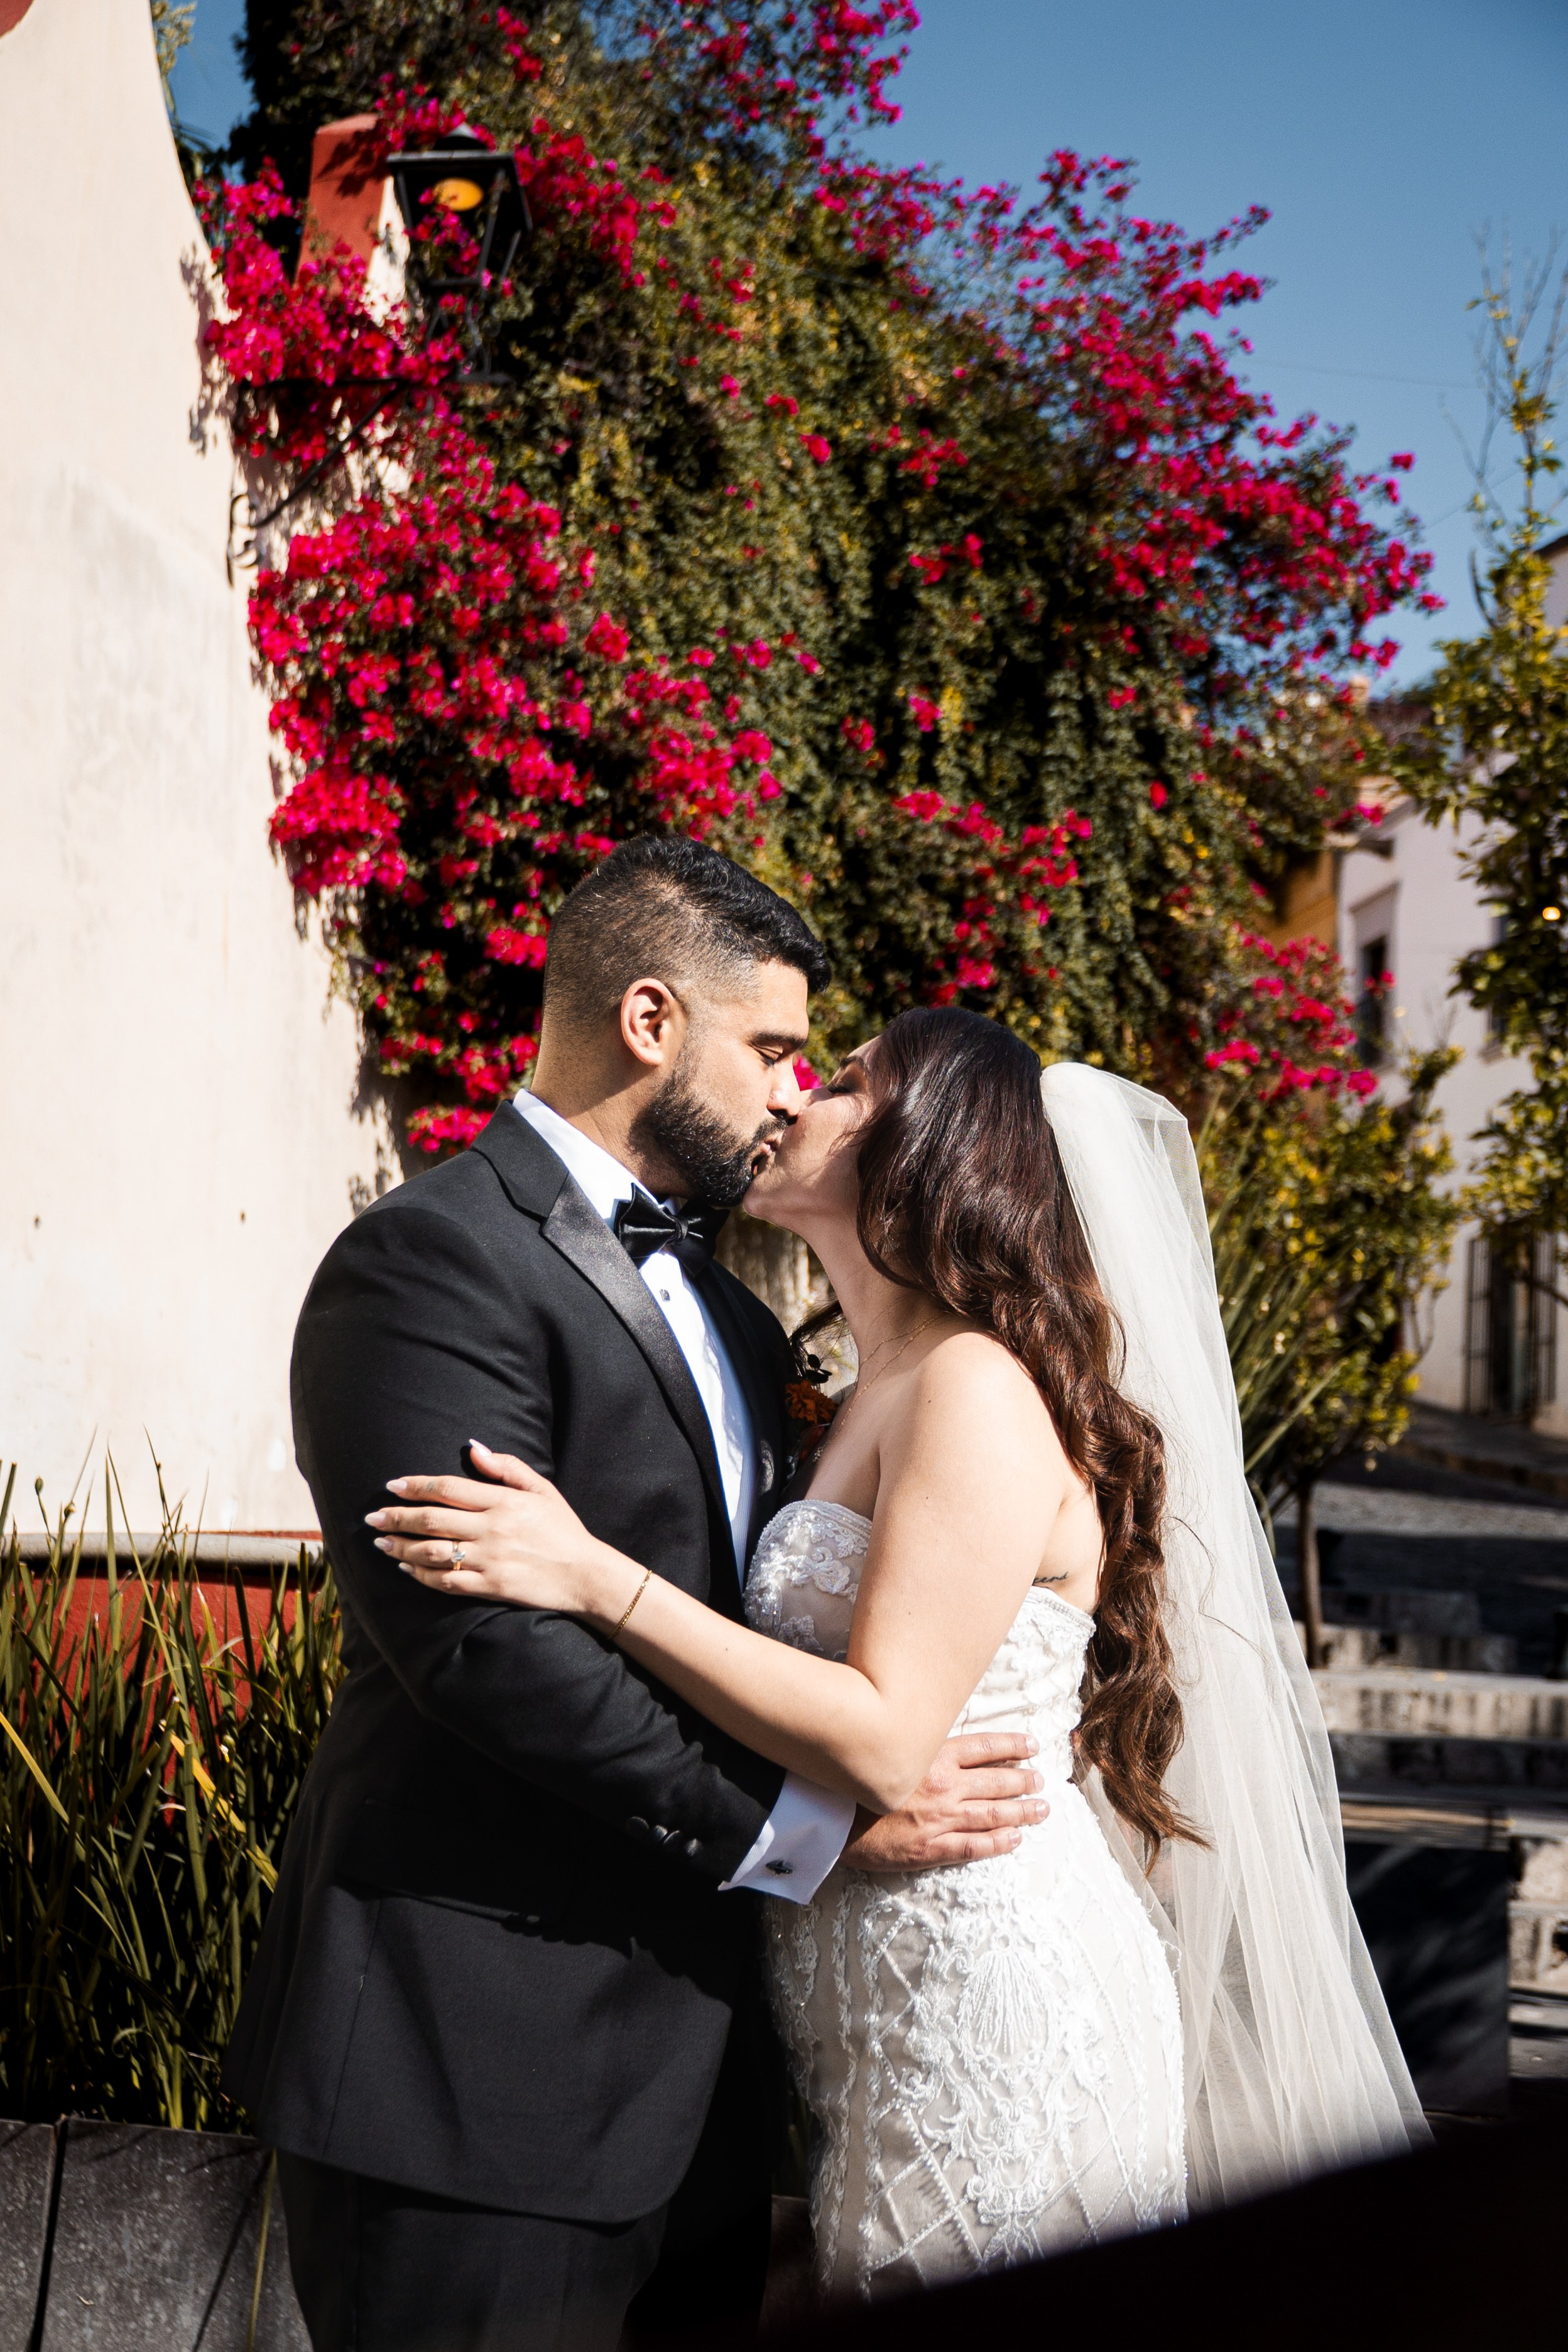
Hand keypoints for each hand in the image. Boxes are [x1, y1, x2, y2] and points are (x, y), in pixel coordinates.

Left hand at [366, 1442, 632, 1617]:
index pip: (448, 1488)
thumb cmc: (563, 1529)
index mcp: (503, 1501)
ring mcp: (489, 1560)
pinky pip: (446, 1582)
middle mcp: (492, 1529)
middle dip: (396, 1517)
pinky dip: (421, 1575)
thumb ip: (507, 1467)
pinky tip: (407, 1569)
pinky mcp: (490, 1586)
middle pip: (432, 1520)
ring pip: (432, 1553)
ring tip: (381, 1543)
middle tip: (372, 1517)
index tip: (392, 1486)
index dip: (416, 1486)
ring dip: (401, 1547)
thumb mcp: (542, 1489)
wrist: (585, 1575)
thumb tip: (474, 1448)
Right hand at [842, 1733, 1047, 1870]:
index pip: (984, 1747)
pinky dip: (1000, 1843)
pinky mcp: (933, 1847)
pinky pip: (976, 1846)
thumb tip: (941, 1736)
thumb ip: (919, 1745)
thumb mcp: (891, 1751)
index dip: (1012, 1745)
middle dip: (1023, 1780)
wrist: (832, 1818)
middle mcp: (944, 1786)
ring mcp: (941, 1818)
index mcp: (933, 1756)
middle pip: (997, 1781)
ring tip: (1041, 1809)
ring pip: (994, 1813)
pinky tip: (1016, 1839)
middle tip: (1041, 1780)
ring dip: (1022, 1811)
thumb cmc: (856, 1781)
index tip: (1032, 1745)